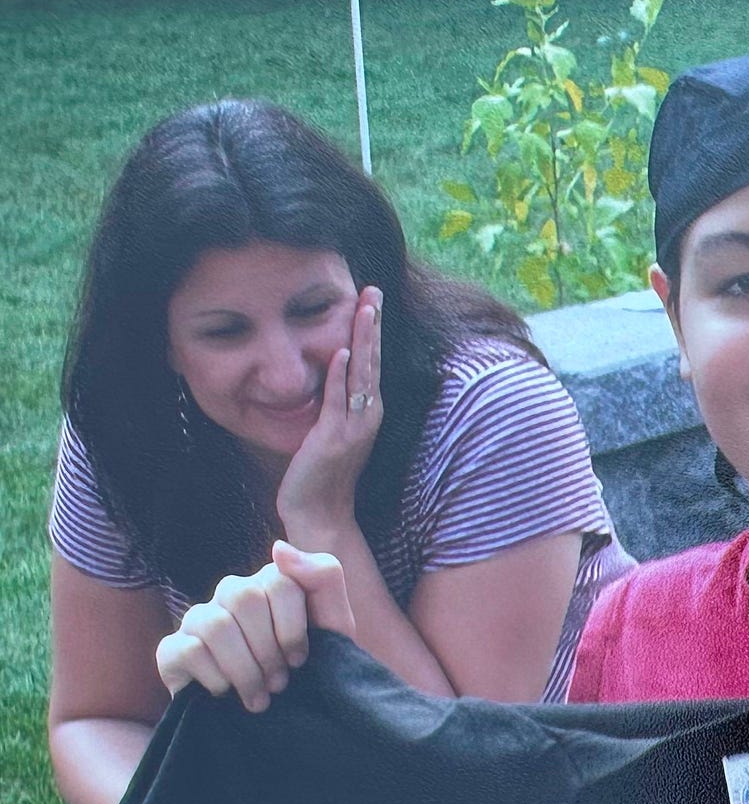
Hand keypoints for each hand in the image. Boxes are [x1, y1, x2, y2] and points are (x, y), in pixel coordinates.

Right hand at [156, 542, 356, 712]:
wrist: (288, 717)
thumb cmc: (315, 667)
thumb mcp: (336, 624)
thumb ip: (323, 577)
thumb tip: (278, 548)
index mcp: (269, 581)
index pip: (279, 582)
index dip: (292, 628)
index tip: (300, 660)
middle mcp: (230, 593)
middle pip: (244, 598)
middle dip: (268, 649)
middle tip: (280, 683)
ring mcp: (198, 619)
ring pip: (216, 624)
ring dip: (245, 670)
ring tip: (260, 697)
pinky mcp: (171, 650)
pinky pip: (188, 651)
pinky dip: (216, 678)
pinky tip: (227, 694)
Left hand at [275, 287, 383, 546]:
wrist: (320, 513)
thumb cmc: (322, 475)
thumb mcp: (332, 431)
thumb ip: (334, 403)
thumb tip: (329, 375)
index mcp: (367, 412)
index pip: (370, 363)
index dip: (371, 331)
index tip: (371, 299)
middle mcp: (367, 417)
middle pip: (372, 362)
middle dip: (372, 325)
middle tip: (373, 290)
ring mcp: (353, 428)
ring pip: (361, 375)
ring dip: (362, 341)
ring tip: (365, 309)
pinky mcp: (333, 439)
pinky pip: (337, 401)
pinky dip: (338, 375)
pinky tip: (339, 350)